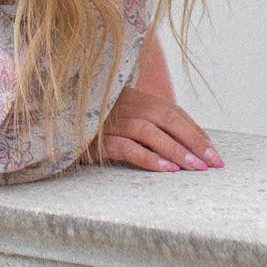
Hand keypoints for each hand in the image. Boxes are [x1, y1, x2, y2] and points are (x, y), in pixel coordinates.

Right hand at [85, 85, 224, 171]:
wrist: (53, 117)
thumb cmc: (90, 121)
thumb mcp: (119, 113)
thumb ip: (144, 119)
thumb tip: (179, 141)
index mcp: (135, 97)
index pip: (173, 112)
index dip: (195, 131)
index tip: (212, 151)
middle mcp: (126, 104)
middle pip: (168, 119)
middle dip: (194, 140)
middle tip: (213, 162)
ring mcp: (111, 120)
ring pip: (151, 133)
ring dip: (176, 150)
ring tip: (195, 168)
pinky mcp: (97, 139)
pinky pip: (127, 147)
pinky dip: (148, 157)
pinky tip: (165, 169)